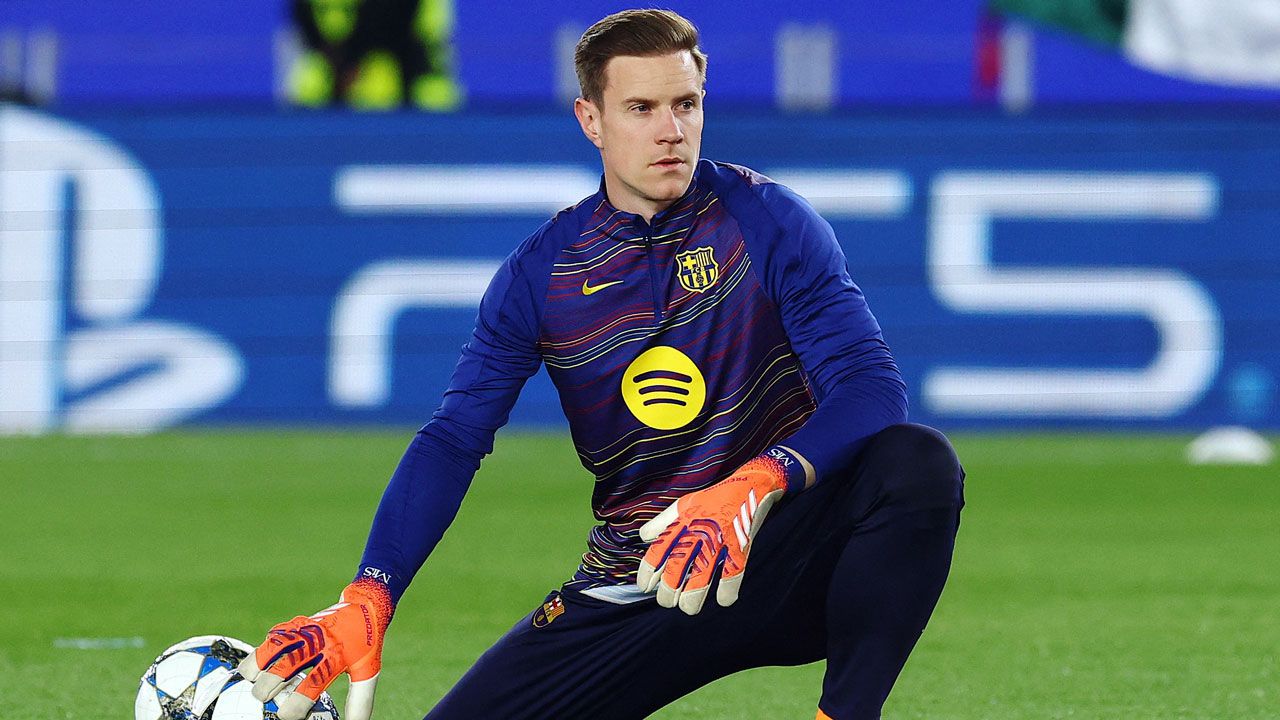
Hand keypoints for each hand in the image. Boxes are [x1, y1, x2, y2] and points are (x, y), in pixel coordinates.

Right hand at [238, 579, 392, 719]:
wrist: (366, 605)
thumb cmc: (365, 643)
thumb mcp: (368, 671)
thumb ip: (360, 700)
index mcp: (336, 657)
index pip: (311, 686)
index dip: (295, 706)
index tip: (288, 715)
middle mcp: (317, 642)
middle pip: (284, 666)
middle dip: (268, 687)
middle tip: (264, 698)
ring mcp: (304, 630)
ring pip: (271, 647)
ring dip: (256, 666)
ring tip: (252, 681)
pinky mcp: (296, 623)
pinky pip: (272, 636)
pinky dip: (261, 651)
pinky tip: (257, 665)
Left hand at [637, 456, 787, 614]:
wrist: (752, 485)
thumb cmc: (715, 497)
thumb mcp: (684, 504)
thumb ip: (663, 522)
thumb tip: (644, 537)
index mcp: (682, 522)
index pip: (658, 550)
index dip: (648, 571)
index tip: (645, 586)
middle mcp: (698, 532)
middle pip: (676, 569)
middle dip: (668, 592)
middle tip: (666, 601)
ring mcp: (720, 541)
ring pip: (701, 578)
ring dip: (692, 598)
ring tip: (687, 608)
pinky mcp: (741, 547)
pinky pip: (733, 575)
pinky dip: (727, 591)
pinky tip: (723, 601)